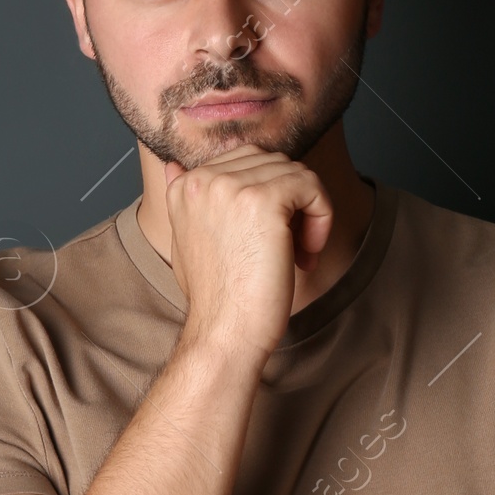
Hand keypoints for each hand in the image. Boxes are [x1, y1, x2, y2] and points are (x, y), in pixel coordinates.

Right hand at [162, 144, 331, 359]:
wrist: (224, 333)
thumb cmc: (216, 298)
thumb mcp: (186, 242)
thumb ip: (186, 202)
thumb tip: (172, 166)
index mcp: (185, 186)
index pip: (247, 160)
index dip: (270, 197)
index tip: (268, 241)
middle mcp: (204, 179)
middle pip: (274, 163)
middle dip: (292, 203)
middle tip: (291, 250)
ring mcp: (232, 187)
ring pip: (296, 172)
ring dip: (308, 213)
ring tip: (299, 255)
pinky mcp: (264, 201)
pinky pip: (312, 185)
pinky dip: (322, 217)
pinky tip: (307, 254)